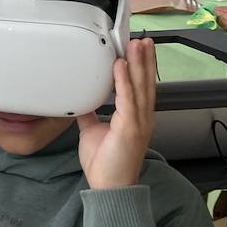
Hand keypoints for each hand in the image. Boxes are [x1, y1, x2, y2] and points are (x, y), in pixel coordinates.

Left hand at [77, 39, 156, 189]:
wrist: (110, 187)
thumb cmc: (105, 163)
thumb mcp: (93, 131)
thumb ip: (90, 114)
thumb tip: (81, 101)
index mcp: (135, 118)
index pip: (139, 87)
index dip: (140, 68)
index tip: (138, 49)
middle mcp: (141, 117)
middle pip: (145, 82)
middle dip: (144, 59)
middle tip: (143, 38)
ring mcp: (138, 122)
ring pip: (140, 86)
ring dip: (138, 63)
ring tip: (137, 44)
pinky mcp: (130, 128)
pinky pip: (127, 99)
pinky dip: (123, 81)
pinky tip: (120, 65)